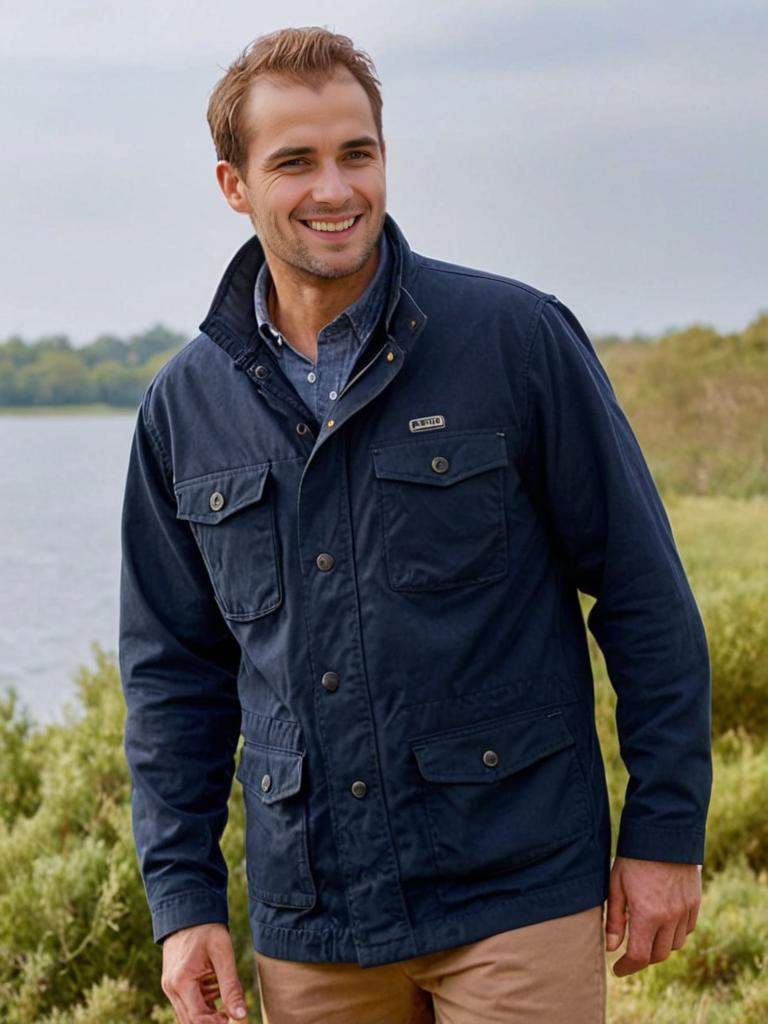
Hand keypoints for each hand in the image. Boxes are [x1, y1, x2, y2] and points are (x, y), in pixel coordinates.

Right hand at [161, 922, 248, 1023]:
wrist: (188, 910)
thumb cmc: (207, 929)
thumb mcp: (223, 954)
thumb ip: (231, 986)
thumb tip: (241, 1015)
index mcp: (181, 981)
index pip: (198, 1018)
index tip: (234, 1019)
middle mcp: (171, 987)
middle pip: (191, 1020)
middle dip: (213, 1021)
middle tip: (232, 1014)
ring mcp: (170, 985)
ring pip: (188, 1013)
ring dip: (208, 1011)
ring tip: (225, 994)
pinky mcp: (173, 982)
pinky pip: (187, 1002)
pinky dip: (203, 1001)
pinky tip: (216, 987)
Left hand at [605, 856, 701, 976]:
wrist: (664, 833)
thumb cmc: (634, 857)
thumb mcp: (616, 884)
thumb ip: (615, 919)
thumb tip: (612, 947)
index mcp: (647, 914)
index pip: (640, 956)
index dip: (627, 967)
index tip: (617, 969)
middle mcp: (670, 917)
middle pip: (658, 954)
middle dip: (643, 957)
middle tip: (630, 952)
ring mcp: (685, 910)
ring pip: (675, 944)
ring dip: (660, 945)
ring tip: (646, 935)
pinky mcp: (695, 902)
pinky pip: (688, 929)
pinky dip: (676, 932)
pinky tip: (664, 922)